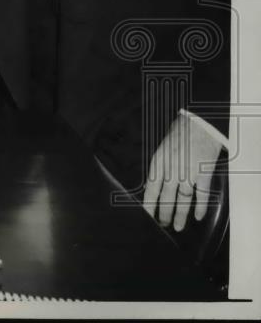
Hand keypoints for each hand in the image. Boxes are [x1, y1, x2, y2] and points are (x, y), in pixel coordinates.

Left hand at [142, 112, 223, 231]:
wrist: (199, 122)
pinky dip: (201, 207)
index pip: (150, 188)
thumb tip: (155, 185)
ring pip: (182, 199)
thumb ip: (160, 166)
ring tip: (176, 227)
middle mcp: (171, 169)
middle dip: (163, 213)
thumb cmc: (179, 133)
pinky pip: (201, 194)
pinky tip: (198, 217)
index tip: (147, 216)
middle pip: (166, 197)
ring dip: (179, 215)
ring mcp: (188, 172)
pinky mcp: (203, 173)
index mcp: (159, 162)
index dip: (149, 204)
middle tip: (162, 225)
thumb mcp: (162, 148)